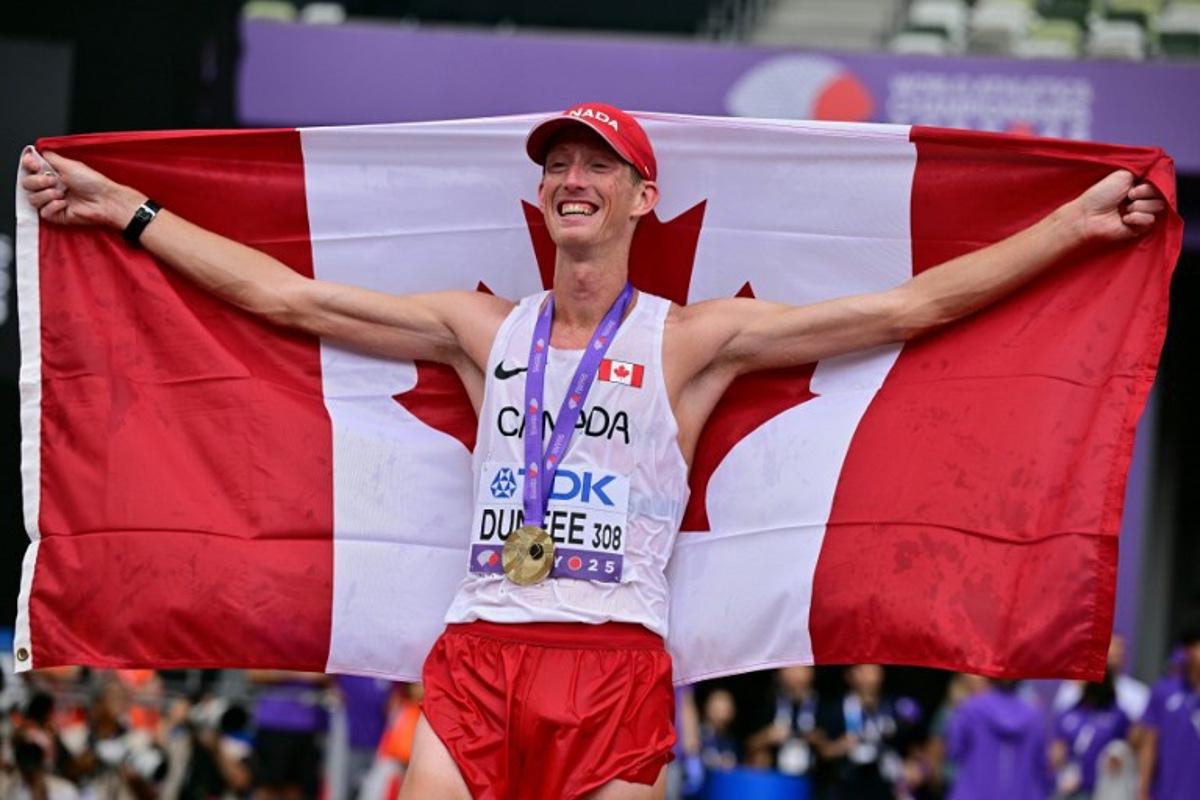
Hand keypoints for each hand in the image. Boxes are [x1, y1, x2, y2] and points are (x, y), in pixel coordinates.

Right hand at [20, 149, 143, 227]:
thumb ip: (50, 157)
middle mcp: (50, 186)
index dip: (28, 166)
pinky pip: (43, 212)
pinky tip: (65, 204)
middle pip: (26, 183)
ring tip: (62, 194)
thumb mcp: (70, 164)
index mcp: (52, 172)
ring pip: (32, 198)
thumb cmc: (93, 182)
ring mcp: (52, 201)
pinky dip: (52, 207)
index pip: (28, 168)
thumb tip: (36, 152)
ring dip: (47, 195)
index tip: (34, 165)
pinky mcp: (56, 215)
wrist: (104, 200)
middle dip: (38, 181)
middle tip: (54, 181)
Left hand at [1073, 170, 1167, 242]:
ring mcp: (1141, 214)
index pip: (1158, 184)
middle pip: (1161, 195)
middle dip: (1145, 194)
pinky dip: (1138, 218)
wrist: (1089, 215)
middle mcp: (1141, 200)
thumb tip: (1156, 172)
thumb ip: (1143, 172)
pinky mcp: (1140, 228)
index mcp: (1138, 187)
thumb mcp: (1123, 175)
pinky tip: (1124, 219)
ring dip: (1140, 205)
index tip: (1135, 185)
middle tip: (1129, 196)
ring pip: (1158, 206)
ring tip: (1124, 209)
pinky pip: (1150, 220)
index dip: (1150, 185)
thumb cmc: (1101, 194)